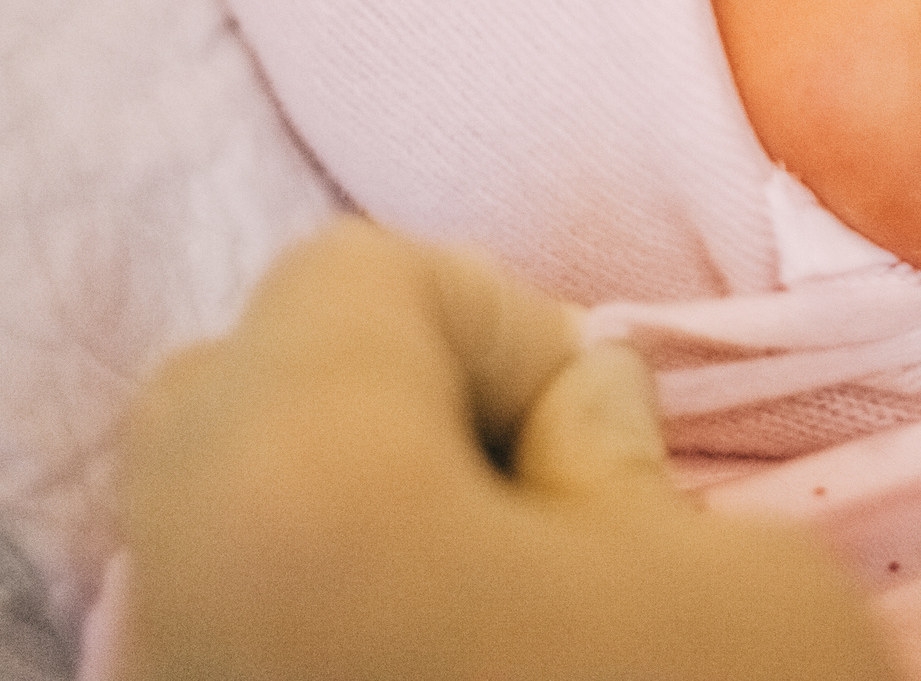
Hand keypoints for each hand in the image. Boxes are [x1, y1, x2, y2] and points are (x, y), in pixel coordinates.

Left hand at [117, 220, 896, 680]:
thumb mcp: (739, 579)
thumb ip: (632, 460)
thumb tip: (573, 426)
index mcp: (299, 489)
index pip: (351, 279)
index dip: (503, 324)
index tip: (598, 440)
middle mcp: (181, 592)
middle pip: (240, 391)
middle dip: (399, 410)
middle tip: (540, 512)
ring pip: (219, 527)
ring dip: (362, 522)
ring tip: (503, 614)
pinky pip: (231, 639)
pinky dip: (330, 626)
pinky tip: (446, 679)